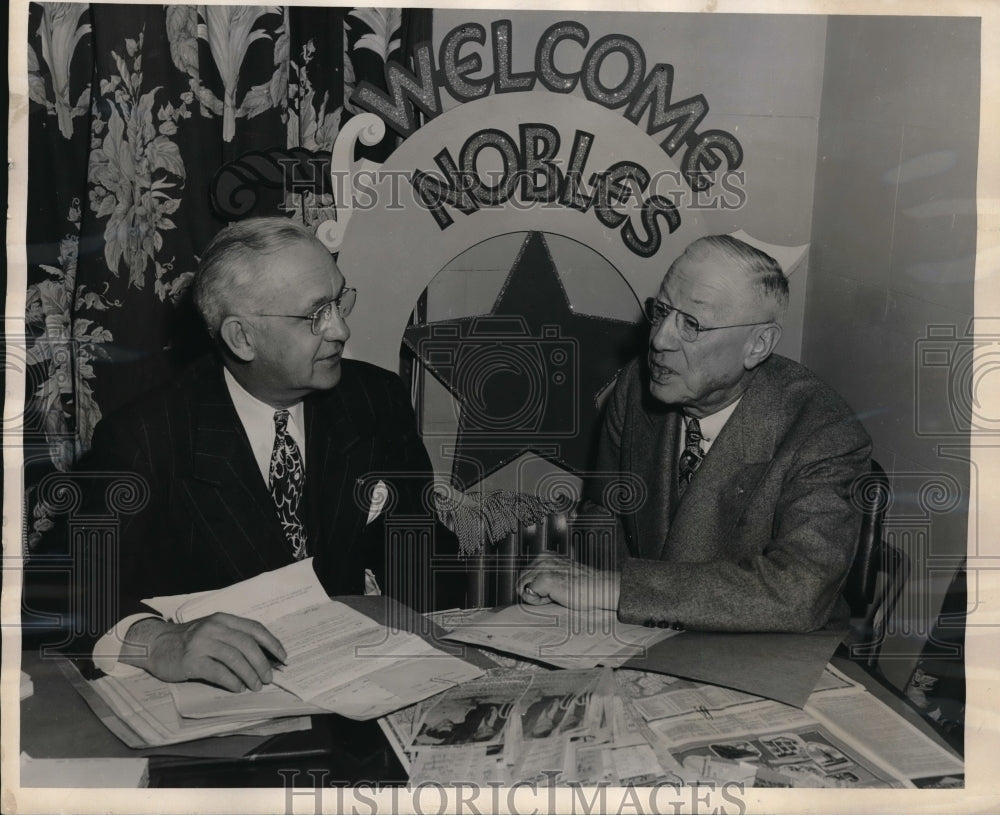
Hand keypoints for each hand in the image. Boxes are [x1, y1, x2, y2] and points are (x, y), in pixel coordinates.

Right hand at [120, 613, 286, 691]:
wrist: (156, 644)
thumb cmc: (189, 640)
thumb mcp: (212, 630)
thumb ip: (233, 637)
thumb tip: (263, 656)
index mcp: (223, 619)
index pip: (254, 628)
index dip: (271, 643)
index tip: (282, 657)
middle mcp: (214, 628)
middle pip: (247, 645)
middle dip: (262, 663)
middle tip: (269, 678)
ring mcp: (202, 643)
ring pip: (235, 659)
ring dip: (249, 674)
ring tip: (256, 686)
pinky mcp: (192, 660)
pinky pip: (218, 672)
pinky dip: (232, 681)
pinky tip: (238, 688)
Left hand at [516, 552, 620, 611]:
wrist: (599, 589)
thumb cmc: (583, 587)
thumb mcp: (560, 576)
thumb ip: (543, 578)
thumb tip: (525, 589)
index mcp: (545, 556)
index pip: (524, 575)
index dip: (534, 588)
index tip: (551, 590)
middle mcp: (543, 558)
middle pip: (520, 580)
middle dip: (532, 592)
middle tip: (554, 594)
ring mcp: (544, 567)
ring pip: (523, 587)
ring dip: (536, 597)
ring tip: (555, 595)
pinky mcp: (546, 578)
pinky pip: (529, 594)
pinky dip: (539, 601)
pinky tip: (555, 597)